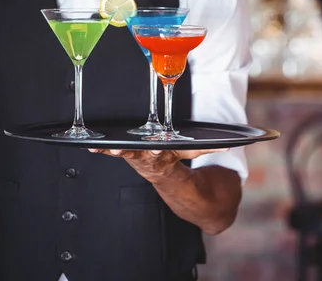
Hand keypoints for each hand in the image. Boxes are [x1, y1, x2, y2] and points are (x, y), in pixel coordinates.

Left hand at [88, 148, 228, 183]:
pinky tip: (90, 145)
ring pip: (122, 153)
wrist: (165, 177)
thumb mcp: (192, 153)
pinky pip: (111, 151)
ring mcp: (134, 157)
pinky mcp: (125, 154)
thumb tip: (231, 145)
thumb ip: (209, 149)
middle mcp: (147, 158)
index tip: (154, 149)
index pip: (159, 154)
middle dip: (127, 152)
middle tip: (118, 148)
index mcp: (163, 157)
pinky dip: (100, 149)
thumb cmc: (176, 158)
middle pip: (136, 155)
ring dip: (110, 150)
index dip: (156, 152)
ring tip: (100, 146)